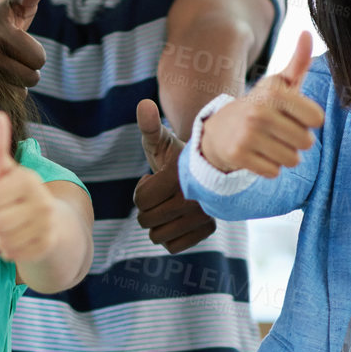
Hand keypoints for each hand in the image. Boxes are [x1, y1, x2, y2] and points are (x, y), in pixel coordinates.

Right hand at [0, 0, 49, 87]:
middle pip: (31, 78)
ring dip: (19, 81)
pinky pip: (6, 101)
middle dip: (30, 67)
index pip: (38, 58)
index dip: (37, 52)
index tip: (23, 42)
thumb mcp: (20, 2)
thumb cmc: (5, 19)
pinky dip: (8, 93)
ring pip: (19, 91)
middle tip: (17, 55)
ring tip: (7, 64)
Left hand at [0, 111, 61, 263]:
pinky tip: (20, 239)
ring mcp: (46, 226)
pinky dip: (9, 248)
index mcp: (28, 180)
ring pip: (0, 239)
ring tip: (12, 225)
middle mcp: (41, 202)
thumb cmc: (17, 193)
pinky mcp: (46, 247)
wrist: (53, 226)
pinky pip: (10, 253)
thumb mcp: (5, 170)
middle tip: (5, 212)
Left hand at [133, 99, 216, 252]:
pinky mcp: (209, 229)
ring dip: (156, 224)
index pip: (140, 200)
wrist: (207, 169)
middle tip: (160, 193)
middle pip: (146, 220)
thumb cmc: (177, 154)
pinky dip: (169, 237)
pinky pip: (174, 247)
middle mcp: (195, 197)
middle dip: (146, 208)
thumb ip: (149, 126)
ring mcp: (204, 215)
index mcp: (180, 176)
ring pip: (158, 237)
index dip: (141, 190)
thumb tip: (143, 104)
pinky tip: (177, 220)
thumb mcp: (161, 140)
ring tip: (168, 205)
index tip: (153, 178)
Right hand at [198, 31, 324, 178]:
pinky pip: (273, 172)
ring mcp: (247, 135)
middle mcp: (259, 113)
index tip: (292, 115)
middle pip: (306, 142)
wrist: (219, 129)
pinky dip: (269, 168)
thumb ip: (298, 62)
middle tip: (278, 132)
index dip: (308, 121)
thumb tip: (307, 32)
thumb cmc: (260, 106)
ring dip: (284, 156)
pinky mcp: (238, 156)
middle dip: (297, 141)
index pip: (316, 118)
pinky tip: (257, 155)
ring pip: (292, 159)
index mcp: (274, 93)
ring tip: (268, 144)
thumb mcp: (278, 84)